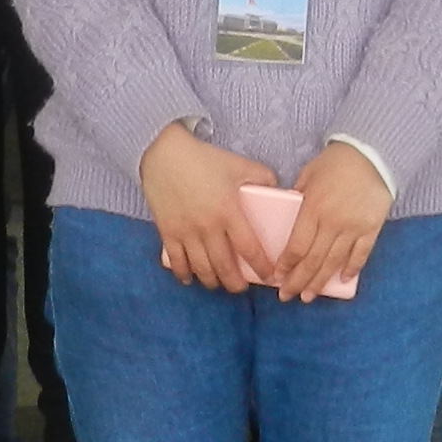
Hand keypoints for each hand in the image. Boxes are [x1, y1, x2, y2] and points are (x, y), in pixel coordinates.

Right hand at [138, 122, 278, 293]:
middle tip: (242, 288)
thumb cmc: (204, 158)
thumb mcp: (238, 164)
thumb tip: (277, 189)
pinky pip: (176, 262)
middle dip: (235, 283)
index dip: (261, 266)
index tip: (269, 275)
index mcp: (229, 211)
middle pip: (224, 267)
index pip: (249, 248)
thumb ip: (262, 177)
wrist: (164, 153)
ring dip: (212, 281)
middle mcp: (208, 227)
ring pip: (201, 269)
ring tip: (219, 283)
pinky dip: (184, 274)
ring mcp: (186, 232)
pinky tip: (191, 278)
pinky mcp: (167, 232)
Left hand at [271, 141, 388, 302]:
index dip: (286, 265)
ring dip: (320, 282)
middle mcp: (332, 222)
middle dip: (298, 281)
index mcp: (312, 209)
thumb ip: (298, 198)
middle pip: (313, 260)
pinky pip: (361, 254)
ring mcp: (353, 227)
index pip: (296, 245)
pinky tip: (343, 280)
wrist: (371, 153)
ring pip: (334, 262)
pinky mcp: (372, 228)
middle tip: (288, 297)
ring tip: (309, 296)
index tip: (277, 279)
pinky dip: (352, 268)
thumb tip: (290, 217)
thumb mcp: (308, 175)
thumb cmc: (335, 162)